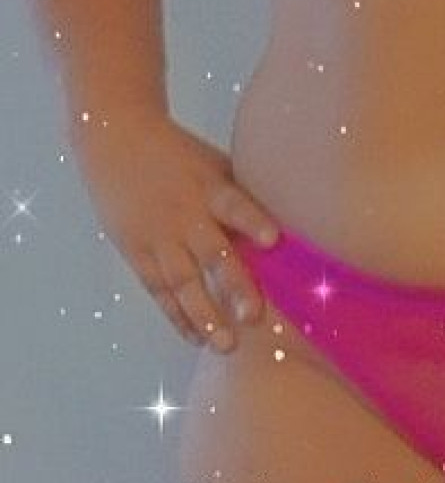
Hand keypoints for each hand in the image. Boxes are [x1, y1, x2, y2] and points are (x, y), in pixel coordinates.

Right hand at [79, 120, 279, 350]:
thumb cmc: (179, 155)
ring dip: (204, 316)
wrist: (114, 137)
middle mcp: (185, 214)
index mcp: (209, 187)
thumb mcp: (214, 166)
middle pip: (211, 253)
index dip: (253, 221)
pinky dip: (177, 316)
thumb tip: (292, 231)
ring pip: (182, 282)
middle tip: (253, 318)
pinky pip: (159, 290)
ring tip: (225, 345)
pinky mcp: (137, 252)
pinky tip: (197, 339)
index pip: (234, 204)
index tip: (272, 239)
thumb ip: (244, 197)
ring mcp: (158, 236)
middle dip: (234, 286)